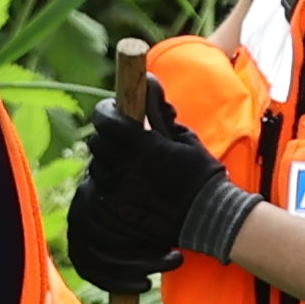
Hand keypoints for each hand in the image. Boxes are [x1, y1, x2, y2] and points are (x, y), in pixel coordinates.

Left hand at [66, 96, 220, 290]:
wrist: (208, 218)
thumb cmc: (200, 175)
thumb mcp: (184, 138)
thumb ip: (159, 113)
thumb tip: (148, 84)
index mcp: (142, 146)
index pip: (105, 119)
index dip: (107, 109)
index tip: (114, 107)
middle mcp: (124, 169)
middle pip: (97, 142)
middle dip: (107, 134)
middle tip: (120, 134)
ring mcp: (117, 193)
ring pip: (96, 167)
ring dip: (106, 159)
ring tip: (124, 161)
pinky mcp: (116, 212)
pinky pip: (99, 190)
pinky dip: (106, 182)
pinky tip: (123, 182)